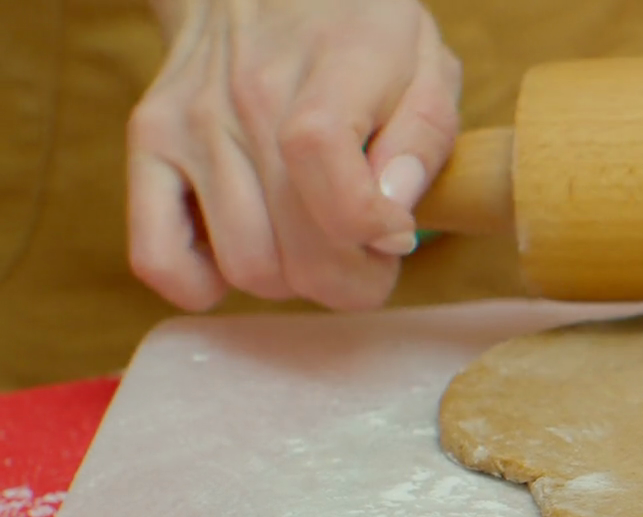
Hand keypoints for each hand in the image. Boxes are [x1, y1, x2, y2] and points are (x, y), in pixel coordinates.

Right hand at [128, 0, 461, 311]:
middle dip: (352, 278)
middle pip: (297, 250)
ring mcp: (188, 125)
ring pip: (246, 267)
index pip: (330, 177)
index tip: (397, 231)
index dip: (373, 229)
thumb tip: (392, 214)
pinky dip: (206, 285)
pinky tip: (253, 251)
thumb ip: (423, 139)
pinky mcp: (146, 146)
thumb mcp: (423, 65)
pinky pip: (158, 258)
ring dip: (295, 280)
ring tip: (317, 243)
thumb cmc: (356, 32)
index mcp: (329, 69)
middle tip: (369, 252)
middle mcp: (247, 98)